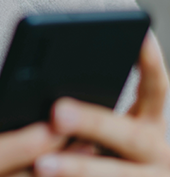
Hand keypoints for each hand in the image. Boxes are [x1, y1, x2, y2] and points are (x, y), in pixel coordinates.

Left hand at [34, 34, 169, 175]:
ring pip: (114, 175)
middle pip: (128, 135)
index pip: (156, 88)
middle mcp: (158, 153)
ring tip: (41, 165)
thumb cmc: (111, 153)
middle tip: (57, 112)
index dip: (149, 63)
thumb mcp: (115, 131)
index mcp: (152, 126)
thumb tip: (51, 97)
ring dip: (76, 169)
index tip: (140, 35)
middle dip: (92, 124)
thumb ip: (93, 113)